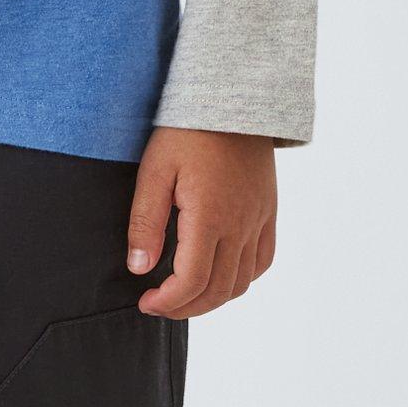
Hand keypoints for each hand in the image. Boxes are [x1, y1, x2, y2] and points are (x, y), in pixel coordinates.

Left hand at [126, 128, 276, 317]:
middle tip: (159, 304)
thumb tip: (139, 268)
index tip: (145, 302)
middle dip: (186, 307)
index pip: (192, 281)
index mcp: (210, 216)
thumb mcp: (155, 171)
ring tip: (185, 295)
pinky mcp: (268, 211)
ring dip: (213, 298)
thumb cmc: (188, 130)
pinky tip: (220, 275)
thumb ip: (145, 222)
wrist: (232, 98)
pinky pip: (263, 260)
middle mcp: (240, 224)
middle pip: (218, 290)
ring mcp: (259, 219)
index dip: (167, 302)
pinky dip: (242, 279)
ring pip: (243, 282)